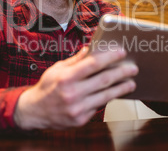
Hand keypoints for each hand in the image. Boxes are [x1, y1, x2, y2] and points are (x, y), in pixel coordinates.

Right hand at [13, 47, 137, 129]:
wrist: (34, 111)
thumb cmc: (47, 87)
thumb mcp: (58, 69)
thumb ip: (76, 60)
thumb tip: (91, 48)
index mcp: (66, 77)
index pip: (93, 64)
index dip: (110, 57)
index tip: (122, 52)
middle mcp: (72, 93)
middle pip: (104, 80)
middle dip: (121, 73)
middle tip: (133, 68)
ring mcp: (77, 108)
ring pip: (106, 96)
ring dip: (121, 88)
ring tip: (131, 82)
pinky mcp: (80, 119)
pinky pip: (99, 106)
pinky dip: (109, 98)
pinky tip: (116, 93)